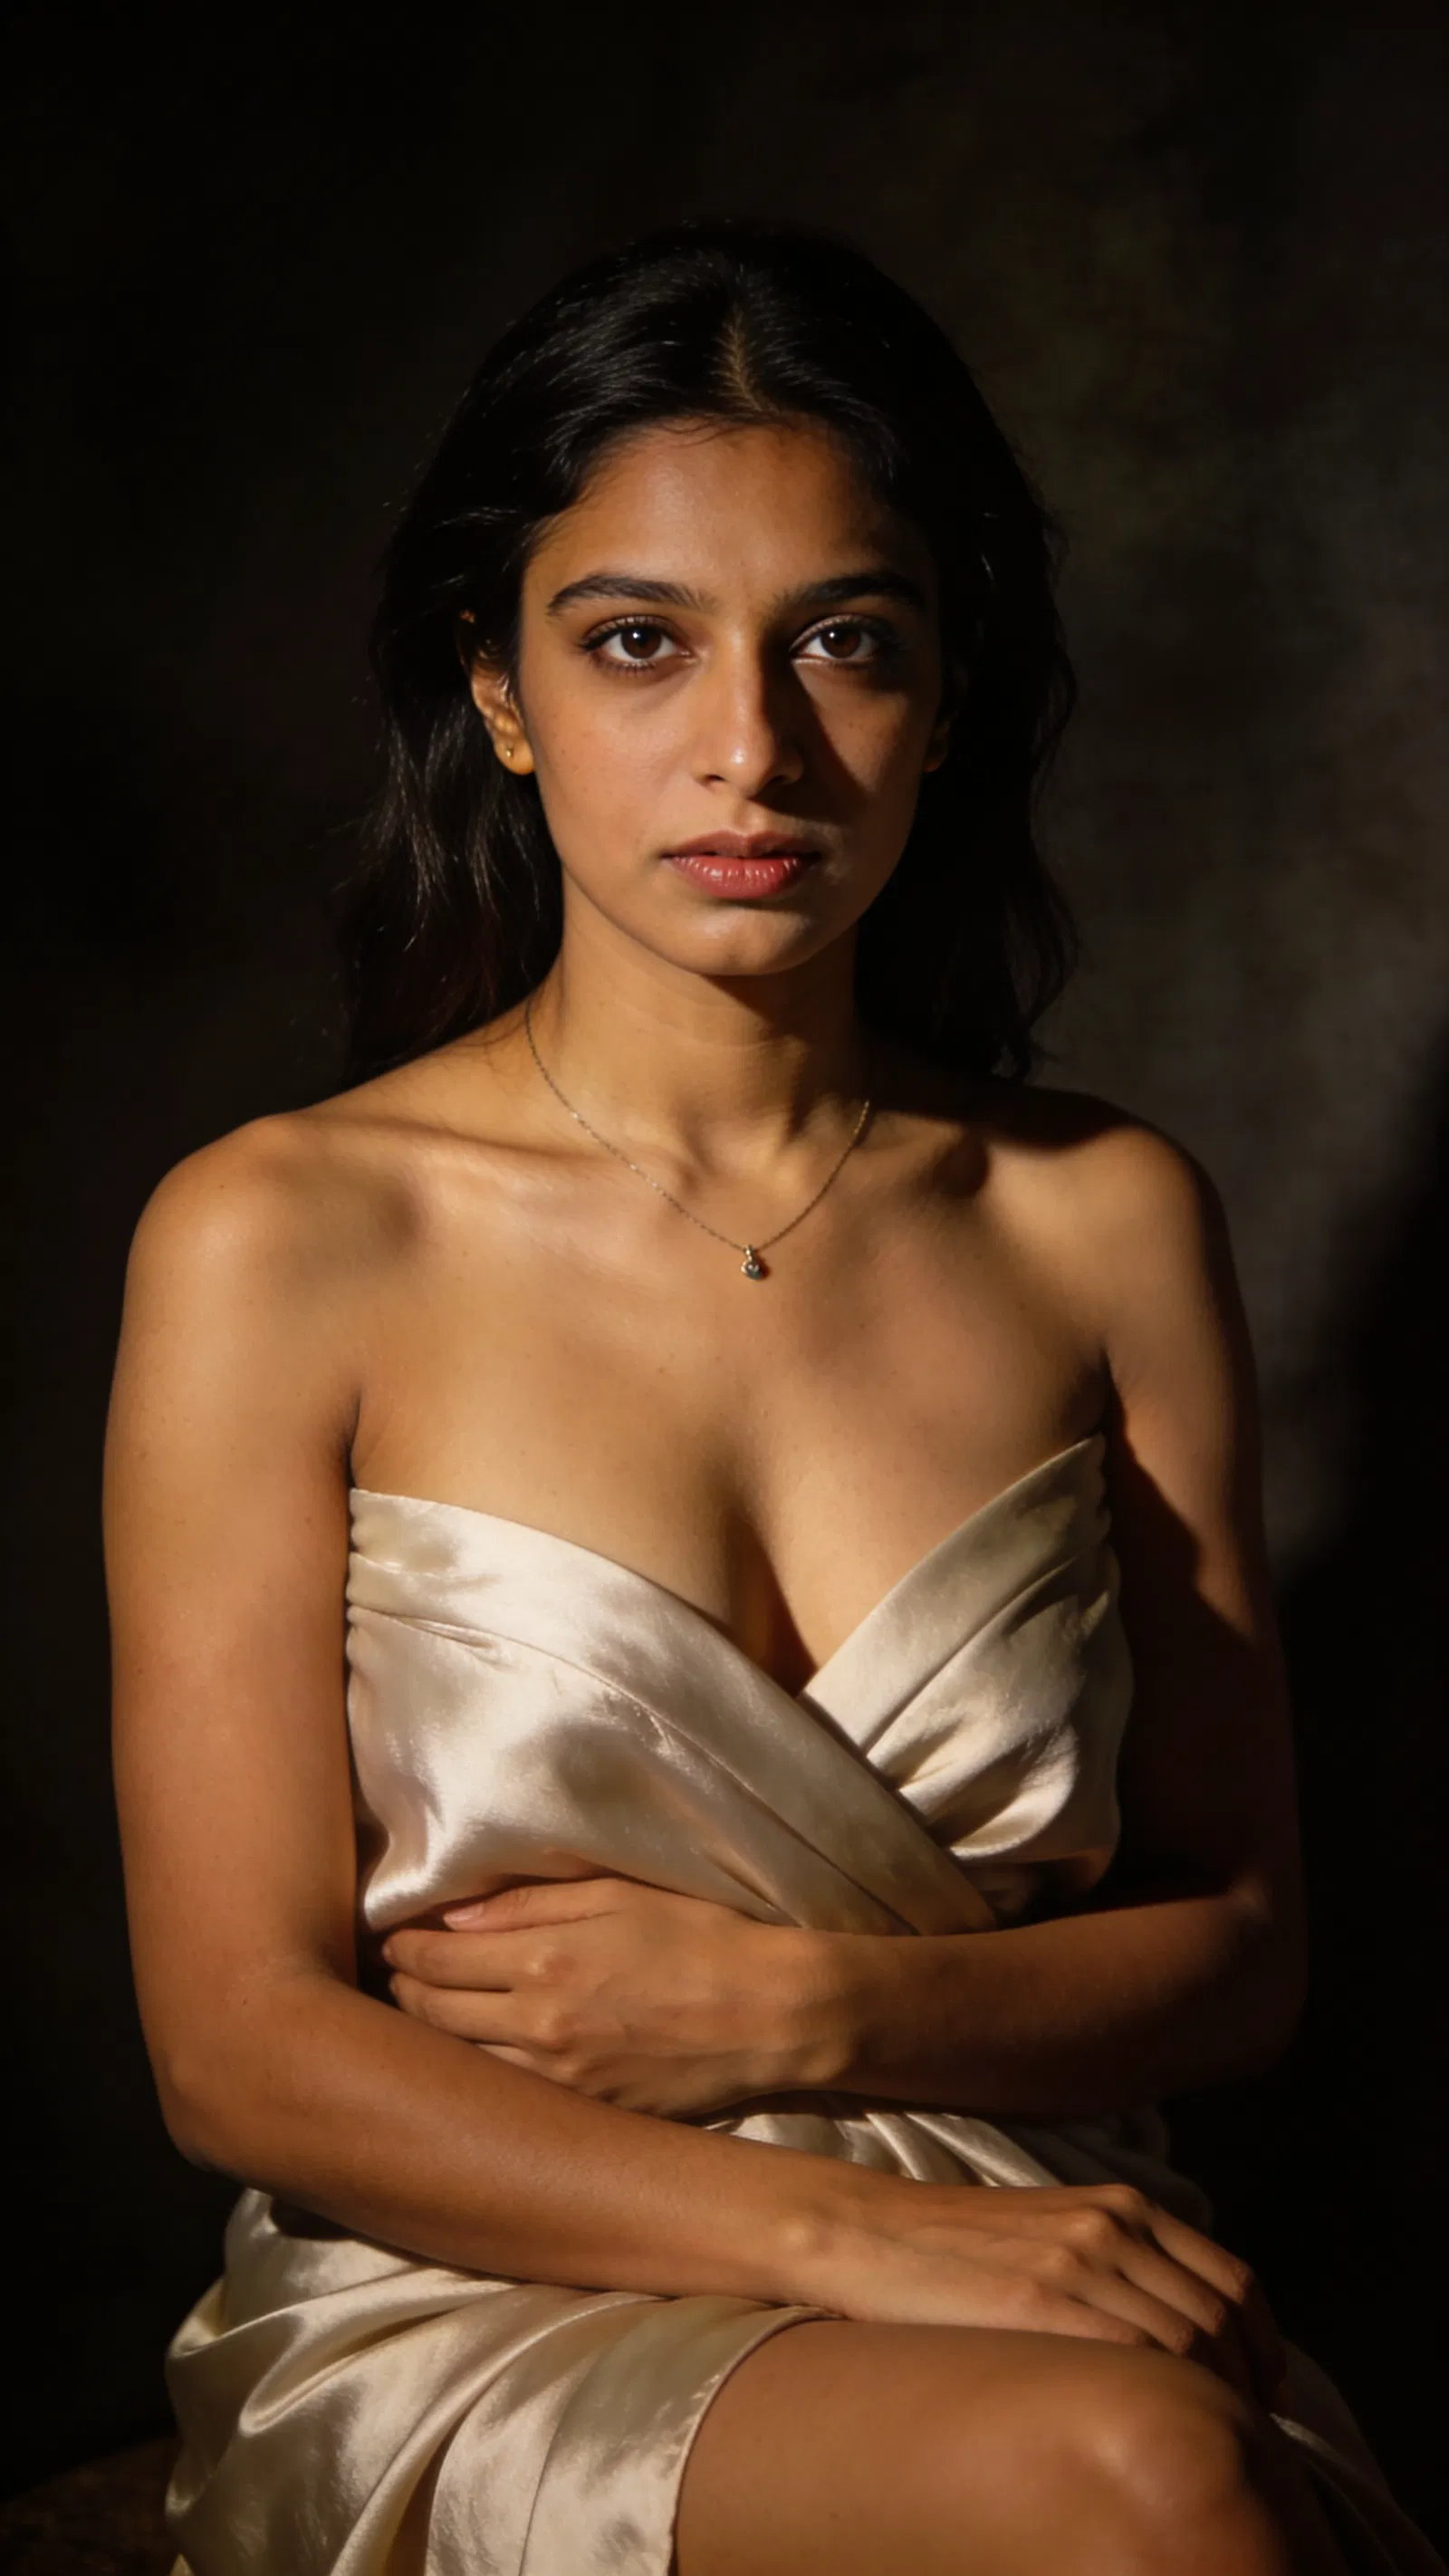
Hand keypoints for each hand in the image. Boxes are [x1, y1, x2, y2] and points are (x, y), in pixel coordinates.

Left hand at [383, 1876, 833, 2117]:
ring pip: (459, 2065)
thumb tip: (452, 1914)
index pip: (434, 1959)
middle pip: (429, 2016)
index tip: (391, 1938)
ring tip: (427, 2014)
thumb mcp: (616, 1893)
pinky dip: (482, 2075)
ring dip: (432, 2038)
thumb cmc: (699, 1935)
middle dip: (403, 1992)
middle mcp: (538, 2027)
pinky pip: (509, 2097)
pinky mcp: (585, 2115)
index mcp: (543, 1961)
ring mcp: (559, 2082)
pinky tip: (481, 2056)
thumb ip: (529, 1903)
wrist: (771, 2013)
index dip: (401, 1947)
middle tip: (396, 1974)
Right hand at [801, 2173, 1286, 2408]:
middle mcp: (1111, 2226)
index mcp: (1122, 2207)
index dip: (1263, 2350)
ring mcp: (1075, 2260)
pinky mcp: (1035, 2300)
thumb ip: (1118, 2266)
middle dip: (1245, 2390)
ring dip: (1211, 2403)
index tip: (1266, 2401)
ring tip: (1204, 2450)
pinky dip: (1163, 2400)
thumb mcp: (1056, 2234)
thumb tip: (1180, 2340)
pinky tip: (1154, 2432)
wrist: (869, 2231)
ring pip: (1186, 2343)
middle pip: (1218, 2323)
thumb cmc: (958, 2250)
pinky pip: (1133, 2356)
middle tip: (1242, 2444)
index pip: (1232, 2283)